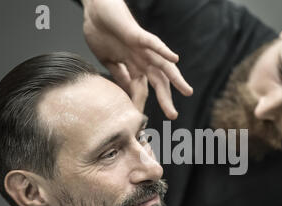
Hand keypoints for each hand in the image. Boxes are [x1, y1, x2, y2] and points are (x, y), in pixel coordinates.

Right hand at [81, 0, 192, 119]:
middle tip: (172, 115)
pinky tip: (175, 59)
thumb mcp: (108, 60)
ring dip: (175, 79)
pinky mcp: (137, 35)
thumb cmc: (101, 32)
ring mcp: (141, 47)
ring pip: (163, 65)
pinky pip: (153, 43)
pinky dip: (164, 51)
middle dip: (166, 98)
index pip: (143, 88)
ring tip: (187, 91)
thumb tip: (126, 93)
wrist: (94, 9)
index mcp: (134, 65)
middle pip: (159, 81)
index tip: (139, 120)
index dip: (141, 102)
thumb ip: (119, 75)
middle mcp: (142, 58)